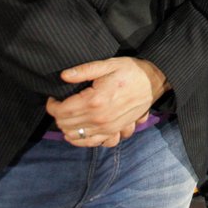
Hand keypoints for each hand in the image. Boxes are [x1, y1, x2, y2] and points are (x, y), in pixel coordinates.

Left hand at [45, 57, 167, 146]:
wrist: (154, 81)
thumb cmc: (131, 71)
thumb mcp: (108, 64)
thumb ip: (84, 70)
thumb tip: (64, 76)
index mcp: (94, 100)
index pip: (62, 111)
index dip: (52, 106)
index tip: (53, 98)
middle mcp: (99, 118)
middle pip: (66, 125)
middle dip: (58, 116)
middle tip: (60, 105)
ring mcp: (108, 128)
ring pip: (76, 137)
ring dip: (67, 129)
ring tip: (68, 117)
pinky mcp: (115, 131)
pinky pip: (94, 143)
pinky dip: (83, 141)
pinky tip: (81, 132)